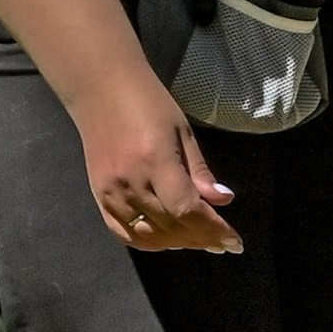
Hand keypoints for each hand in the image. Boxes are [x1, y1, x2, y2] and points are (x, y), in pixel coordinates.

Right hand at [76, 82, 242, 252]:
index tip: (234, 241)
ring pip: (149, 236)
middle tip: (223, 241)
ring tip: (200, 239)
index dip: (213, 230)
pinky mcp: (98, 197)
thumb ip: (200, 171)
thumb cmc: (147, 103)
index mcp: (155, 161)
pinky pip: (125, 233)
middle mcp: (130, 182)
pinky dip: (150, 241)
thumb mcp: (182, 131)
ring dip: (179, 242)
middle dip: (202, 239)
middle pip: (171, 227)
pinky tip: (169, 237)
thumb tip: (224, 201)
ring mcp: (110, 193)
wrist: (100, 88)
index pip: (187, 210)